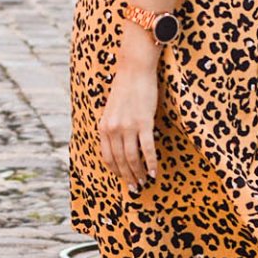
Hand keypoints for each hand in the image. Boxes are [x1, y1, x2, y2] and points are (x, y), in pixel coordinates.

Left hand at [98, 52, 159, 189]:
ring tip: (145, 181)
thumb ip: (112, 127)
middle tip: (136, 187)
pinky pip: (147, 149)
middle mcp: (113, 129)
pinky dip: (151, 163)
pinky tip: (154, 171)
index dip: (116, 171)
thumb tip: (118, 146)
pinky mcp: (144, 122)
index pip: (107, 157)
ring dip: (139, 173)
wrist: (134, 70)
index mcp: (103, 127)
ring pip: (132, 158)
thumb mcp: (112, 110)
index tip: (123, 179)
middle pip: (120, 161)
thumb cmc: (125, 88)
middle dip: (128, 176)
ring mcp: (128, 126)